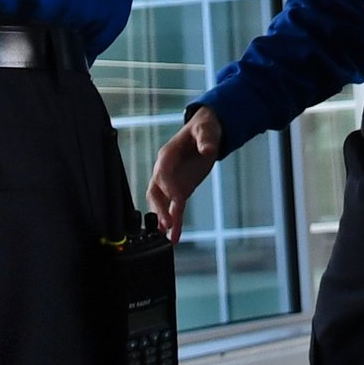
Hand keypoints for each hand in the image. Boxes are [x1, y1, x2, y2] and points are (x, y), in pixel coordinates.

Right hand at [148, 108, 222, 242]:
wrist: (206, 132)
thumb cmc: (204, 128)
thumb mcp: (206, 129)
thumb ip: (206, 140)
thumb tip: (208, 150)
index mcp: (168, 154)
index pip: (162, 172)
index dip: (167, 185)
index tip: (176, 198)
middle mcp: (165, 170)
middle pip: (155, 190)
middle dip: (159, 208)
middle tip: (166, 224)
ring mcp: (171, 182)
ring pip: (160, 202)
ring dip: (163, 218)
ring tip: (167, 235)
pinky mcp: (181, 189)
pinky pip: (174, 207)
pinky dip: (174, 221)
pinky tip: (174, 236)